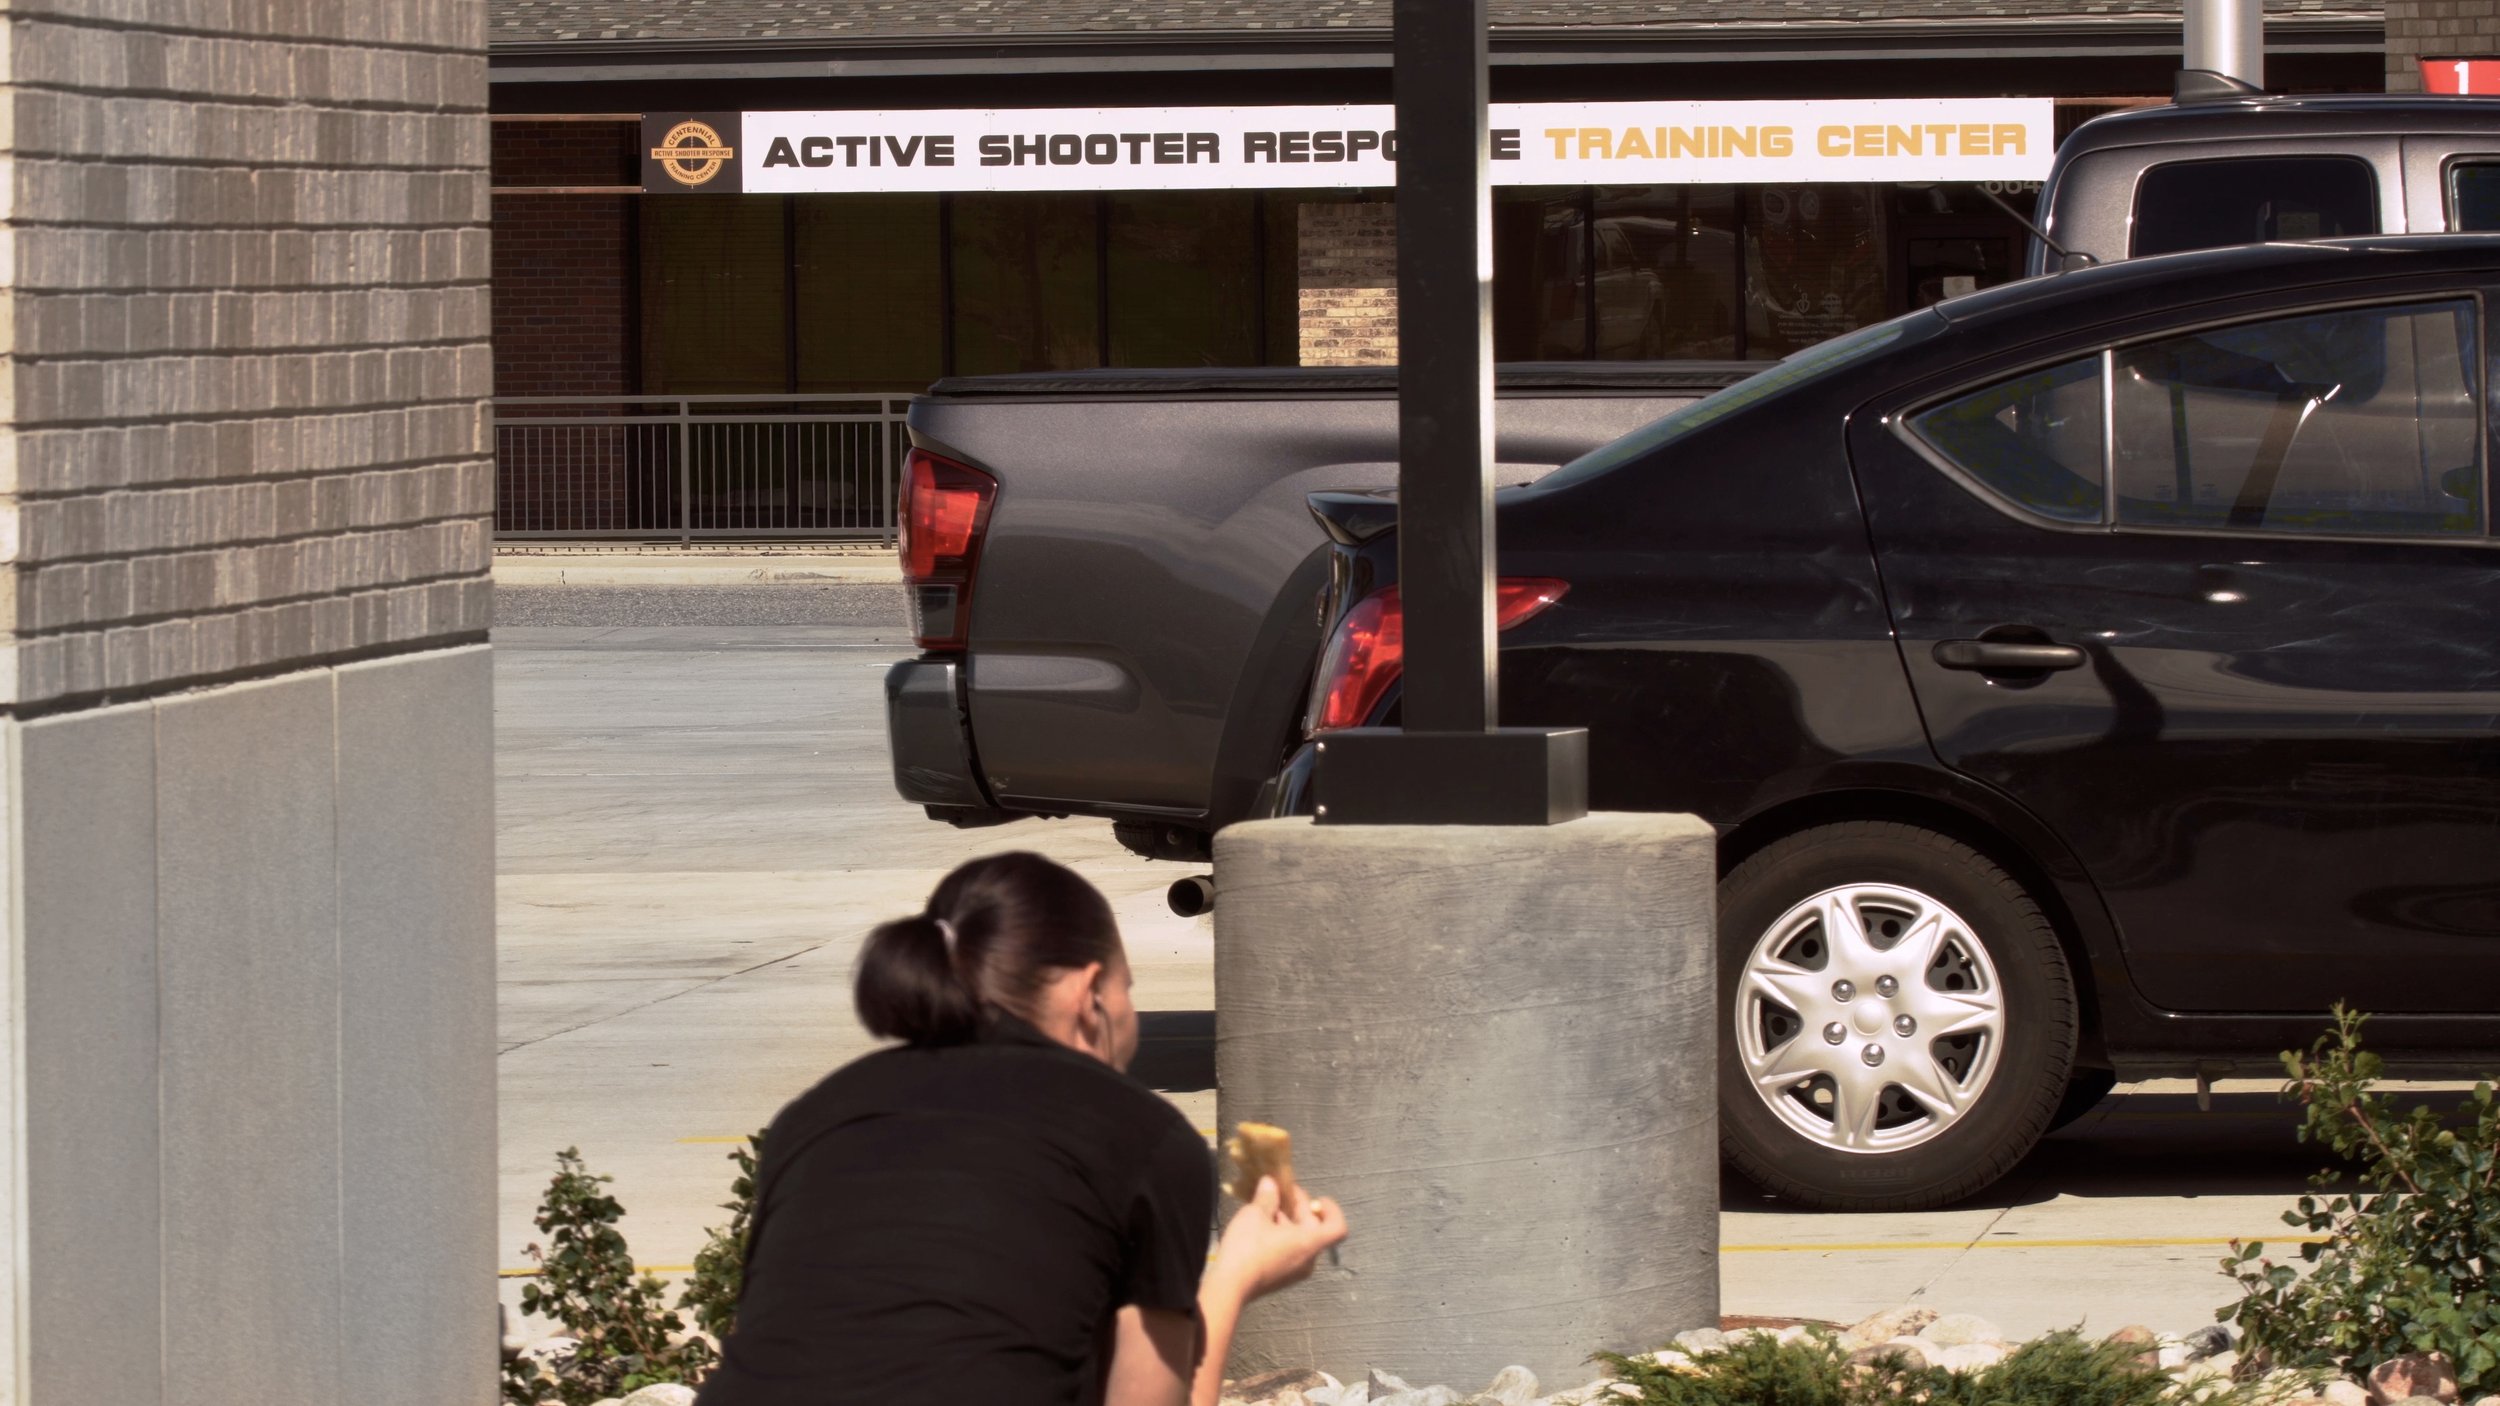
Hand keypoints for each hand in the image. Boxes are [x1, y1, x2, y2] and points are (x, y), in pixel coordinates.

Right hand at [1205, 1176, 1346, 1305]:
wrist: (1228, 1286)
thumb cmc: (1247, 1248)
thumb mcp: (1255, 1215)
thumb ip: (1267, 1197)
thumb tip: (1270, 1183)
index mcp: (1309, 1243)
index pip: (1338, 1228)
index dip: (1332, 1210)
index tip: (1318, 1199)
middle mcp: (1308, 1259)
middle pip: (1316, 1230)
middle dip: (1301, 1209)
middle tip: (1282, 1193)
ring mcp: (1295, 1272)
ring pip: (1301, 1241)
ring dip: (1289, 1221)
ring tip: (1267, 1208)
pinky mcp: (1281, 1278)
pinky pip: (1290, 1252)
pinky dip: (1282, 1236)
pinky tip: (1261, 1227)